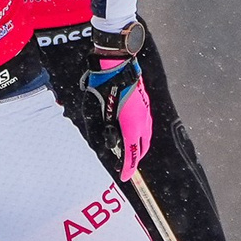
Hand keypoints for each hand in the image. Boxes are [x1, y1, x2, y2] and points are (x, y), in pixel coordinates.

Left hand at [84, 27, 152, 180]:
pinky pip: (145, 125)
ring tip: (126, 149)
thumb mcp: (94, 113)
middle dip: (134, 158)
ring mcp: (146, 112)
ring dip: (137, 146)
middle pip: (142, 148)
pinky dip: (139, 134)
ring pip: (145, 136)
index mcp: (131, 126)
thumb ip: (100, 131)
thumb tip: (106, 144)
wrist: (116, 63)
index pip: (131, 154)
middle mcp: (142, 122)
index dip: (127, 168)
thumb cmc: (102, 87)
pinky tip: (129, 131)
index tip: (124, 177)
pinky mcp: (145, 104)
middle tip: (124, 165)